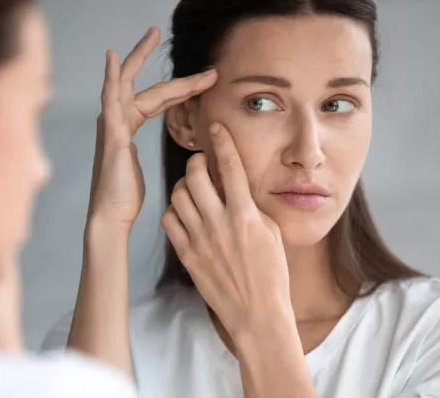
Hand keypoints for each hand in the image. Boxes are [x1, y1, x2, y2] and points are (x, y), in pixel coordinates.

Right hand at [87, 26, 217, 230]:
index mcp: (127, 127)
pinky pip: (111, 99)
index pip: (157, 98)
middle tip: (158, 32)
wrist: (112, 217)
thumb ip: (161, 154)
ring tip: (149, 35)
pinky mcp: (110, 134)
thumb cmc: (127, 197)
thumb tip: (192, 154)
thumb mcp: (148, 169)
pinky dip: (110, 77)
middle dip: (150, 58)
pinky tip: (113, 59)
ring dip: (136, 57)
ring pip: (125, 83)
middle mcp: (116, 120)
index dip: (182, 86)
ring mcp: (110, 125)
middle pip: (139, 83)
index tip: (207, 78)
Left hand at [161, 123, 292, 337]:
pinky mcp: (186, 254)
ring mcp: (199, 239)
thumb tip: (235, 187)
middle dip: (196, 161)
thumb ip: (251, 207)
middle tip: (201, 162)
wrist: (256, 313)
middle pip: (195, 175)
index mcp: (245, 215)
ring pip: (177, 194)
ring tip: (193, 189)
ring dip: (184, 185)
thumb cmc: (271, 274)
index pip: (229, 166)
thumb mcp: (271, 233)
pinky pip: (168, 220)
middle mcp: (219, 223)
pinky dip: (174, 210)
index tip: (216, 127)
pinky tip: (185, 213)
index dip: (221, 140)